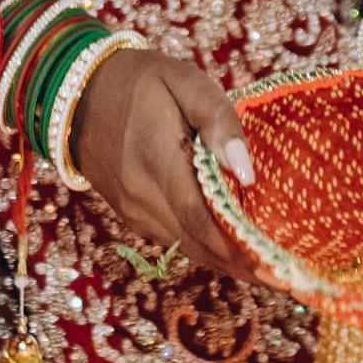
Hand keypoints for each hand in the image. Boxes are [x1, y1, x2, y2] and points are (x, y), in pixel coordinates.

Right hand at [68, 41, 275, 284]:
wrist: (75, 94)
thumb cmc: (141, 82)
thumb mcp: (185, 83)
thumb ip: (220, 122)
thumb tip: (247, 173)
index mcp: (159, 162)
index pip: (203, 224)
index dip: (240, 253)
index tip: (278, 270)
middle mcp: (142, 197)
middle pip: (199, 247)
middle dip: (243, 267)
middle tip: (287, 280)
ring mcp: (133, 210)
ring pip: (187, 249)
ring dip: (226, 263)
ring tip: (268, 271)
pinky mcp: (130, 214)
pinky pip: (173, 240)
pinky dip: (205, 250)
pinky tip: (232, 250)